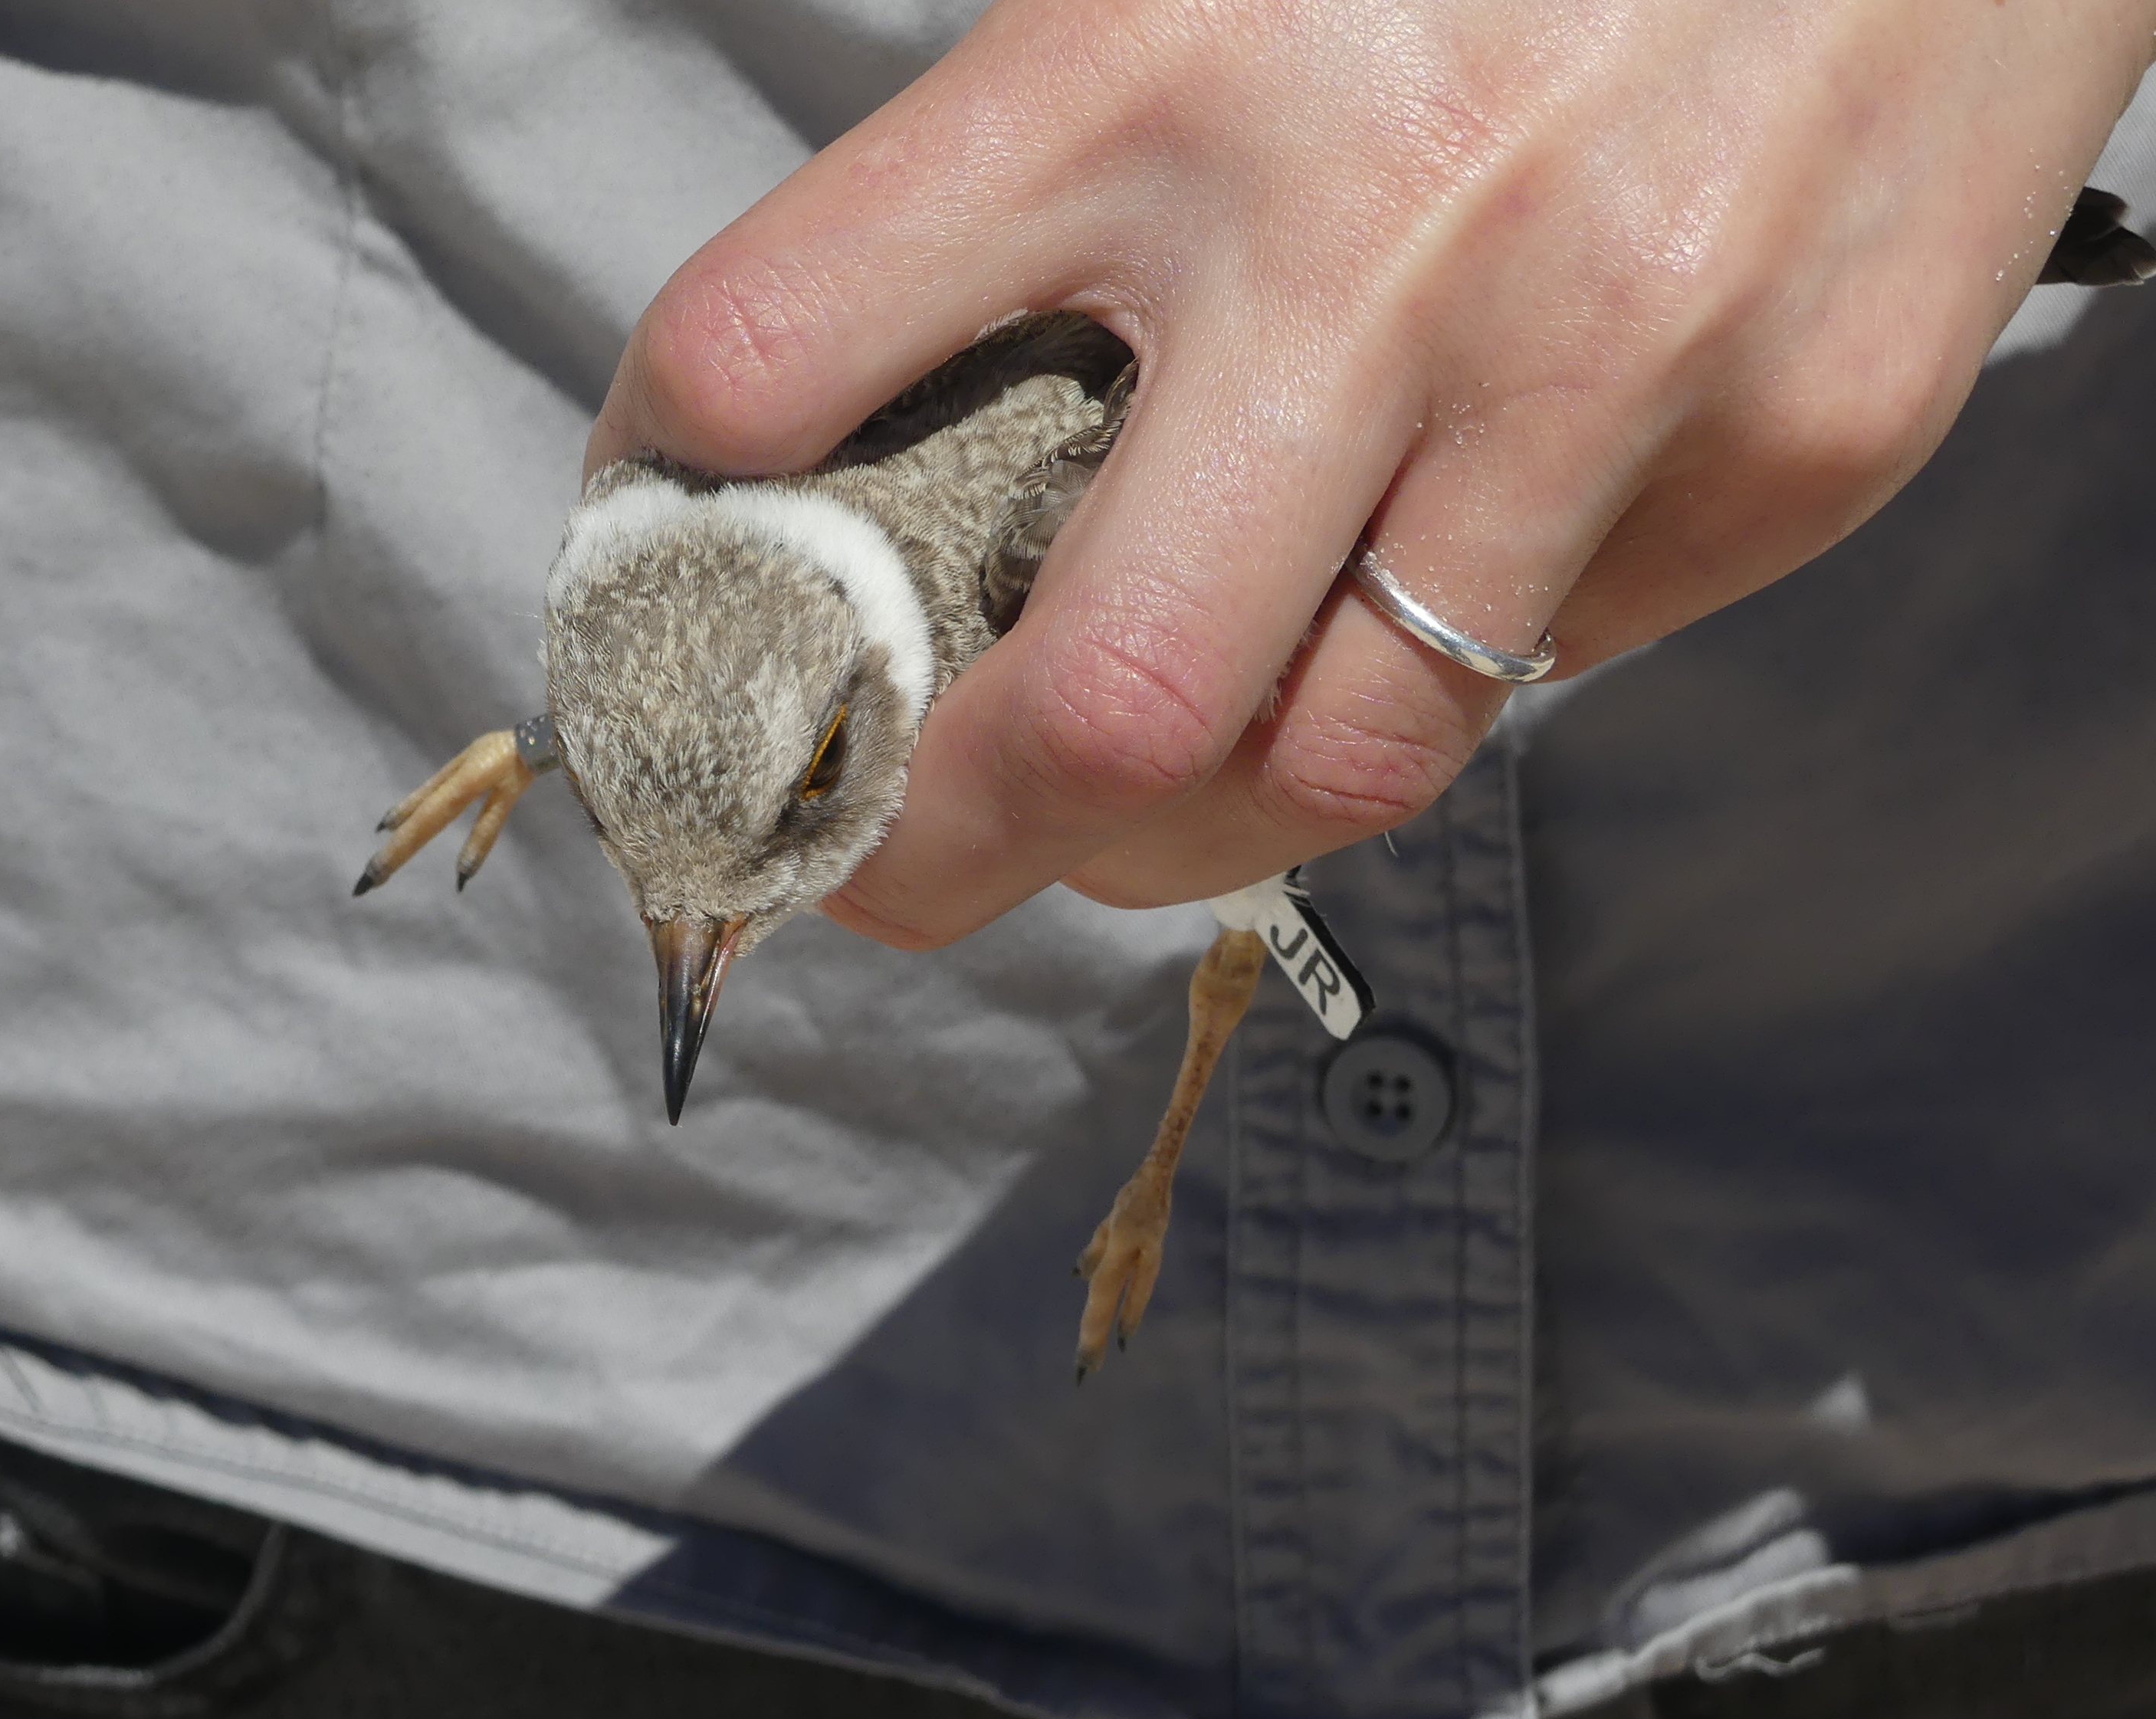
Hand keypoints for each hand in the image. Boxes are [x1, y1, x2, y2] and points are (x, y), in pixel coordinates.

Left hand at [588, 0, 2155, 944]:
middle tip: (874, 874)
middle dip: (933, 855)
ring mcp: (1611, 361)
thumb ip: (1054, 171)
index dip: (677, 504)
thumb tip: (881, 425)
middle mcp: (1373, 231)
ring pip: (1328, 769)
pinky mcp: (1805, 442)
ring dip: (1175, 839)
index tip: (677, 573)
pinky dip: (1441, 675)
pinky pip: (1551, 673)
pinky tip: (1419, 583)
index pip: (778, 355)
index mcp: (1149, 61)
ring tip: (1117, 817)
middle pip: (1093, 705)